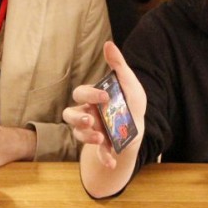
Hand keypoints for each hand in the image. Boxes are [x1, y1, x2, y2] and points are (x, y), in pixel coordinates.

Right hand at [64, 41, 145, 170]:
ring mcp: (90, 131)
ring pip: (78, 134)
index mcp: (91, 98)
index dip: (90, 94)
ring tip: (99, 138)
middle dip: (78, 118)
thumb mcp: (128, 82)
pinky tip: (112, 162)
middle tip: (91, 119)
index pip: (81, 94)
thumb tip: (109, 44)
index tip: (105, 96)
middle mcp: (85, 114)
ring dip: (87, 137)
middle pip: (69, 115)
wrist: (137, 127)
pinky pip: (98, 153)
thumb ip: (118, 65)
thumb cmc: (129, 102)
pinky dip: (104, 158)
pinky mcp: (100, 147)